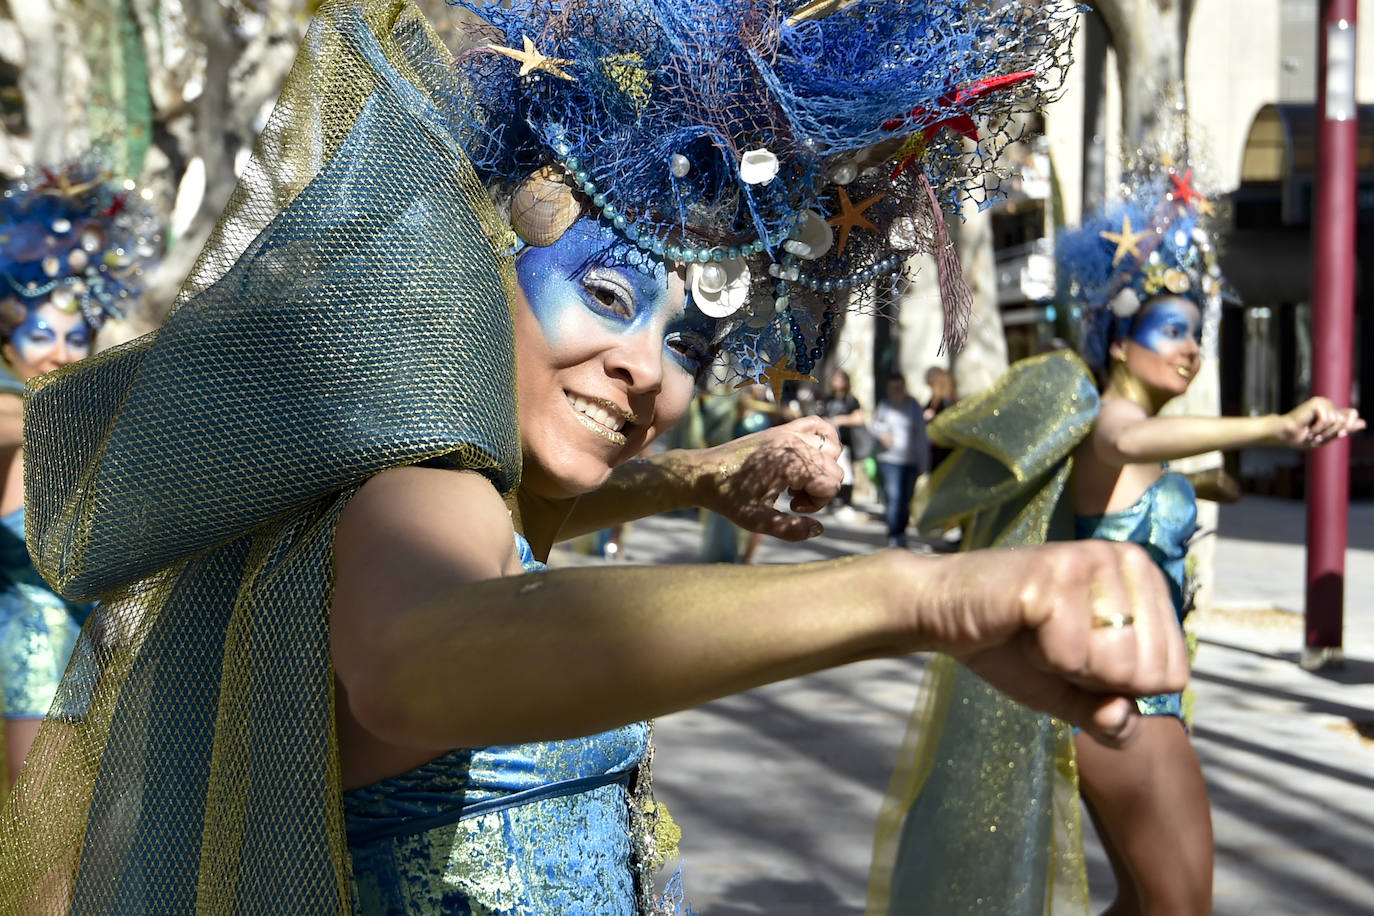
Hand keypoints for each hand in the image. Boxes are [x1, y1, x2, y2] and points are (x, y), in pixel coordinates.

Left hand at [692, 416, 842, 540]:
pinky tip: (807, 457)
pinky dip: (823, 439)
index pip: (832, 484)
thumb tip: (819, 529)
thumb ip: (792, 530)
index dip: (818, 503)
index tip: (792, 507)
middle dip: (819, 489)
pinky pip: (817, 425)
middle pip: (834, 468)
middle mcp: (794, 444)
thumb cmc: (729, 498)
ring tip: (795, 481)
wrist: (703, 474)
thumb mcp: (759, 521)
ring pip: (831, 449)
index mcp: (792, 464)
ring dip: (820, 468)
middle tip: (791, 498)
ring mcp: (789, 433)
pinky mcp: (782, 429)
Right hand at [899, 540, 1188, 748]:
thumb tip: (1125, 720)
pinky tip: (1019, 625)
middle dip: (1092, 677)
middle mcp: (1128, 559)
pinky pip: (1069, 651)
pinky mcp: (1053, 573)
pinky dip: (1039, 655)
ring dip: (1063, 664)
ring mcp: (1091, 561)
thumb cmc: (1009, 645)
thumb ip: (1108, 716)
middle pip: (1146, 672)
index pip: (1173, 674)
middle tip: (1053, 643)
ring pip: (1114, 663)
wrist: (942, 612)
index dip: (1119, 686)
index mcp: (1147, 580)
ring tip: (1037, 631)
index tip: (1078, 654)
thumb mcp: (1070, 691)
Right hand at [1273, 397, 1364, 447]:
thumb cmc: (1302, 437)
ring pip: (1336, 420)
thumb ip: (1344, 429)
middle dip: (1332, 432)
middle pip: (1344, 420)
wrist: (1285, 435)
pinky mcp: (1316, 403)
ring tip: (1312, 433)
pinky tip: (1308, 428)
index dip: (1351, 424)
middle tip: (1317, 436)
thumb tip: (1365, 423)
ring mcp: (1323, 403)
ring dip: (1324, 431)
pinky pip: (1326, 419)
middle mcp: (1329, 406)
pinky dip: (1317, 427)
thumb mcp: (1327, 437)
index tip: (1340, 434)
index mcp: (1332, 413)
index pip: (1352, 414)